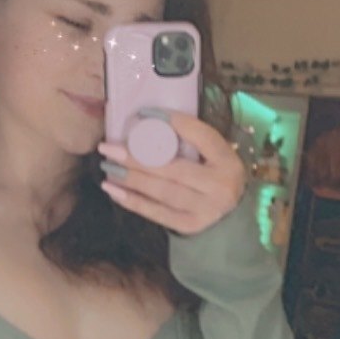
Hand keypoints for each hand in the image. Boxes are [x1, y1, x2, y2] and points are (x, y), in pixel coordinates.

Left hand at [99, 113, 245, 236]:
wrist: (232, 214)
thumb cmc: (214, 175)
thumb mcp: (213, 153)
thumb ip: (190, 139)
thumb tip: (147, 121)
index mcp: (227, 160)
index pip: (201, 136)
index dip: (174, 122)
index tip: (143, 113)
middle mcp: (220, 186)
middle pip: (174, 169)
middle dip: (137, 158)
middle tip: (109, 148)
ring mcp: (206, 210)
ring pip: (163, 192)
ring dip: (131, 179)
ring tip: (107, 167)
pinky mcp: (190, 225)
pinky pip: (158, 213)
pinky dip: (134, 201)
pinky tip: (113, 190)